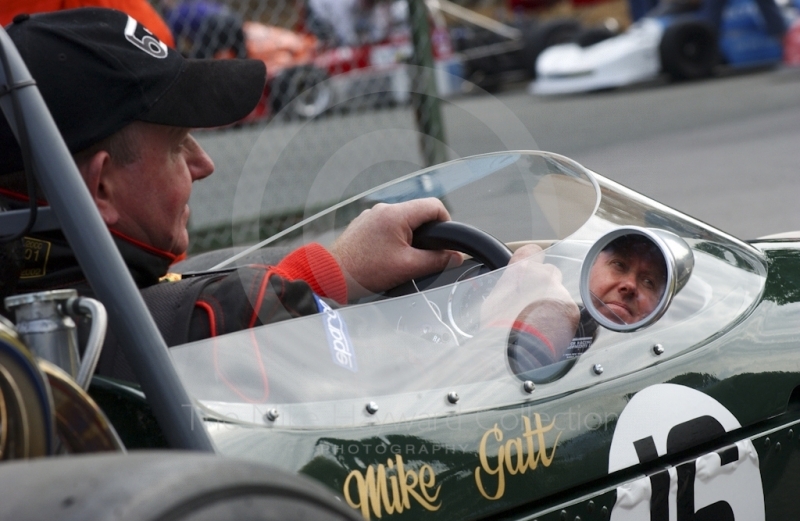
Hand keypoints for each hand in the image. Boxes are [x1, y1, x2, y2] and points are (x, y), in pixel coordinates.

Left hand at [330, 198, 462, 298]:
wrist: (330, 276)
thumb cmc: (365, 272)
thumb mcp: (407, 268)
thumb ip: (437, 261)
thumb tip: (457, 257)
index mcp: (396, 214)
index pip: (434, 206)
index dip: (446, 223)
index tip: (444, 243)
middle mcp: (383, 209)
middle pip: (419, 213)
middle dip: (427, 234)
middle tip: (423, 256)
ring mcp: (371, 216)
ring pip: (403, 221)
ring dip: (410, 237)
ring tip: (403, 260)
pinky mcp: (363, 225)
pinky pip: (387, 227)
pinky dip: (394, 239)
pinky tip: (386, 258)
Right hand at [481, 244, 579, 355]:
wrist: (519, 351)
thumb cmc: (499, 330)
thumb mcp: (492, 302)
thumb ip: (507, 287)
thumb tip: (511, 288)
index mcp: (520, 272)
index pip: (531, 251)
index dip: (531, 259)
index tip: (531, 267)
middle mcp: (543, 276)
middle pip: (549, 272)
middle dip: (543, 284)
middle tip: (532, 303)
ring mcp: (559, 292)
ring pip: (559, 292)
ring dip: (552, 303)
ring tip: (539, 322)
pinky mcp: (571, 309)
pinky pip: (567, 310)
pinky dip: (561, 318)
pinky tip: (549, 330)